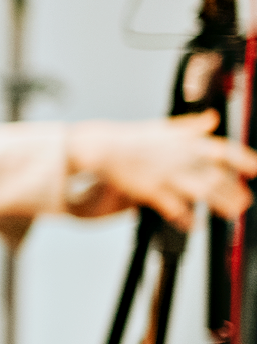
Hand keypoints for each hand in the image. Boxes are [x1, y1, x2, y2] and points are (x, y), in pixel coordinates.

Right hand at [68, 112, 256, 230]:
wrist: (102, 148)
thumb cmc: (133, 138)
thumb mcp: (165, 127)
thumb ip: (191, 126)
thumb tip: (211, 118)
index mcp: (186, 142)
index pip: (223, 150)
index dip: (244, 160)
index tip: (256, 169)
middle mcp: (181, 159)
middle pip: (217, 176)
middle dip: (234, 190)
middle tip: (244, 201)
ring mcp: (167, 175)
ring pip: (202, 192)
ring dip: (220, 203)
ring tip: (232, 213)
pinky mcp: (152, 191)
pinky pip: (176, 208)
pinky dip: (187, 218)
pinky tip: (195, 224)